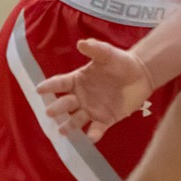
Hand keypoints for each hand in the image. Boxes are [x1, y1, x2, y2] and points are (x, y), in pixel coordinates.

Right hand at [36, 38, 155, 139]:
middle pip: (65, 104)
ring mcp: (92, 109)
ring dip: (69, 125)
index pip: (60, 84)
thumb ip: (95, 49)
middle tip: (49, 112)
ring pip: (76, 120)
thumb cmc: (121, 62)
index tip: (39, 90)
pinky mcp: (106, 119)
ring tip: (62, 130)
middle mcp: (81, 97)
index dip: (49, 86)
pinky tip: (91, 136)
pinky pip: (97, 128)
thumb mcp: (108, 54)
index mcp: (78, 80)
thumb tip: (81, 43)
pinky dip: (94, 134)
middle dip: (57, 108)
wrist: (141, 74)